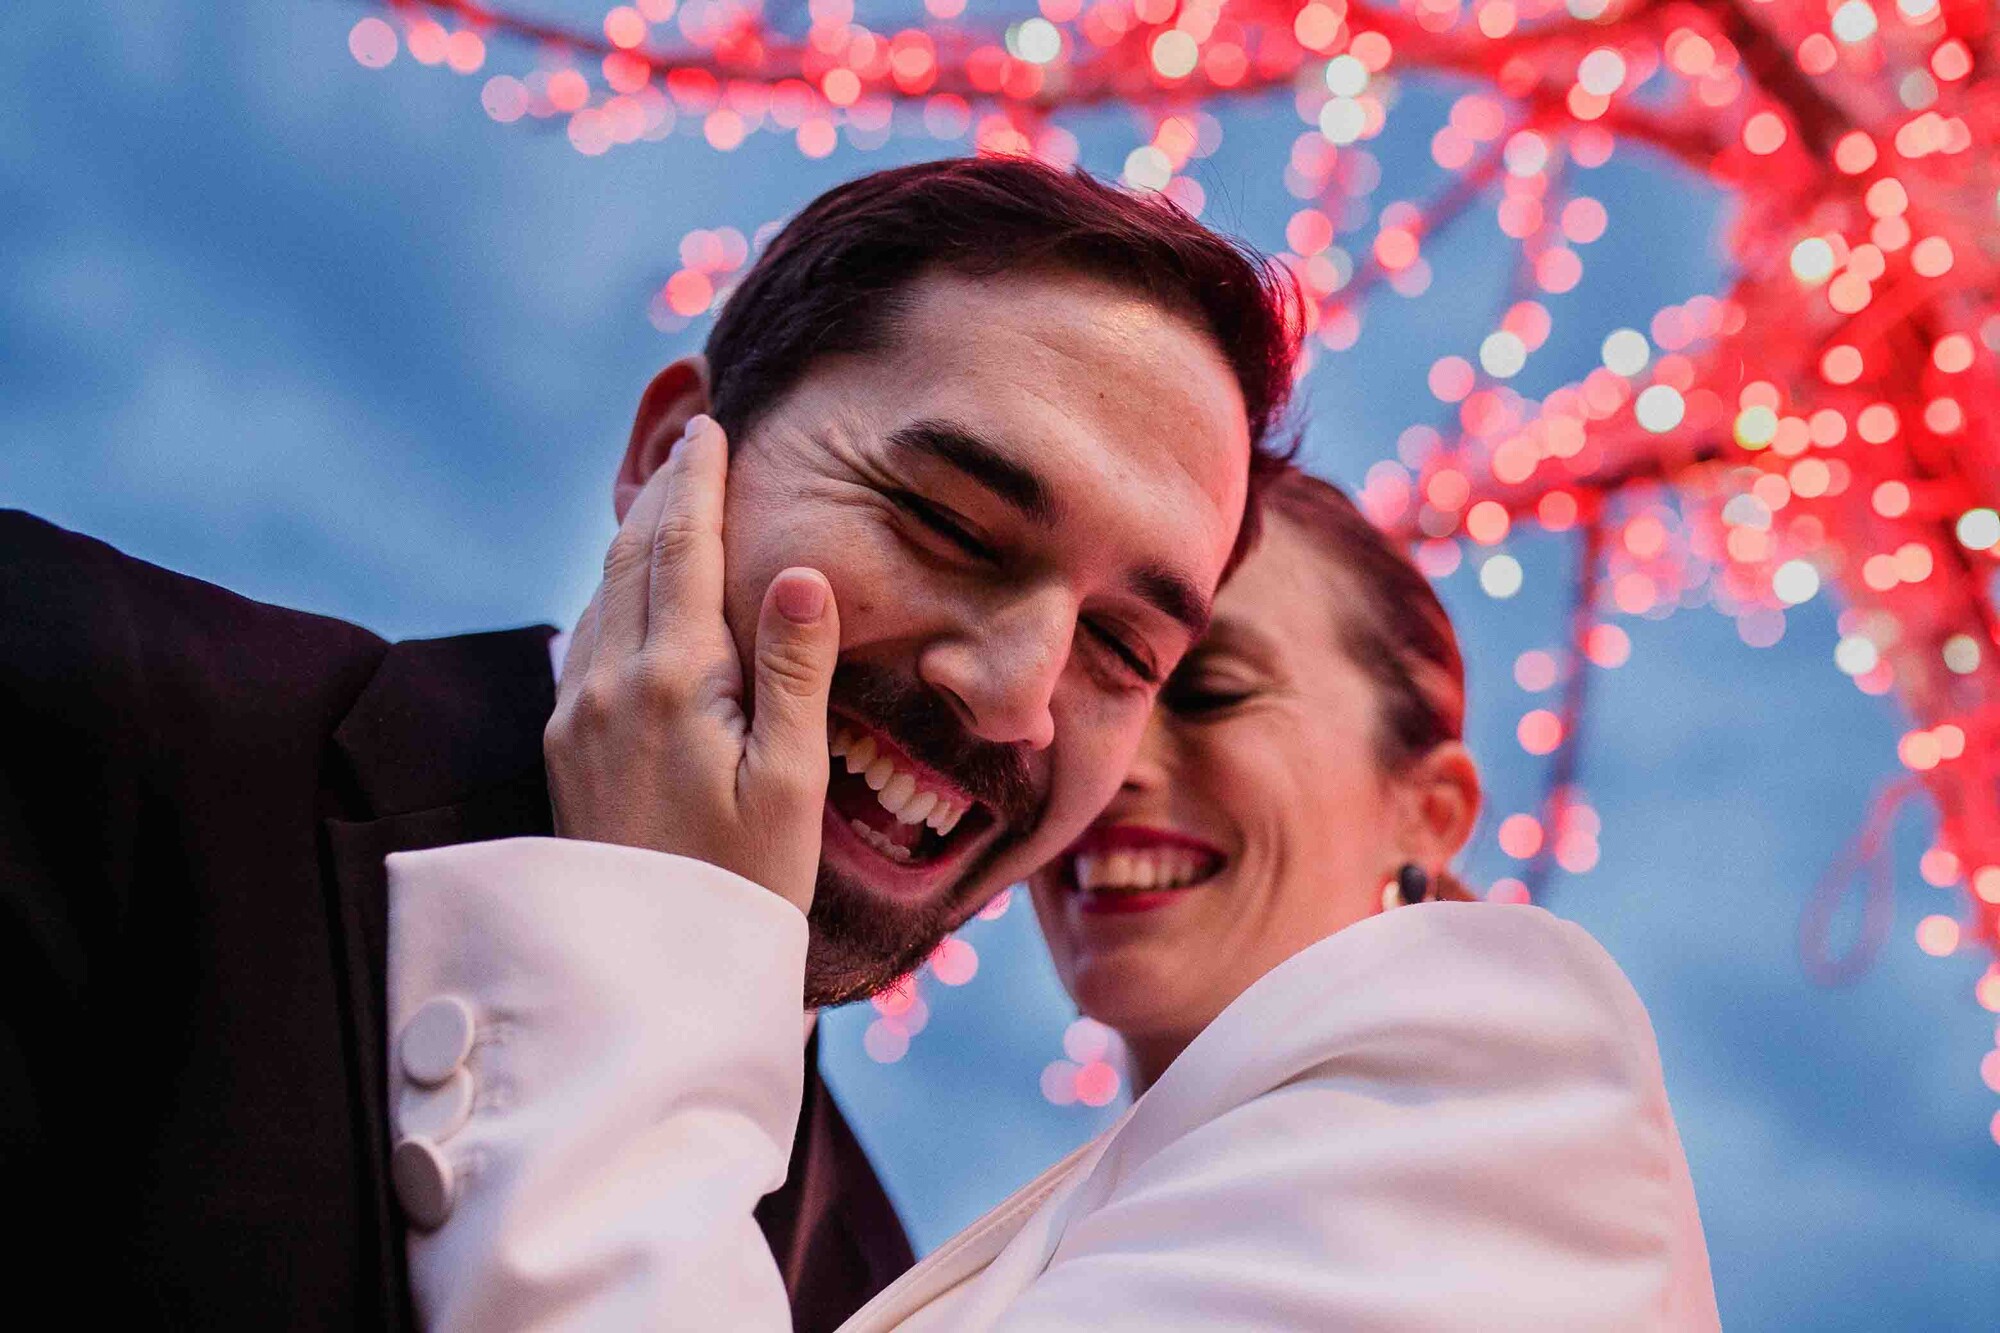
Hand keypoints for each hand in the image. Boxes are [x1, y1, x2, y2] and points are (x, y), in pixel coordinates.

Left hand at [543, 414, 839, 913]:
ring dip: (632, 538)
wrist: (653, 975)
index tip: (709, 426)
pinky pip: (585, 640)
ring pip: (600, 596)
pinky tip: (629, 594)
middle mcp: (607, 684)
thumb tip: (801, 570)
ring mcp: (577, 715)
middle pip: (629, 558)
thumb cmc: (747, 882)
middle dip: (659, 493)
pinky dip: (612, 593)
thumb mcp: (790, 780)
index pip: (681, 550)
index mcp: (670, 681)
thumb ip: (793, 670)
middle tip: (687, 440)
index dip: (695, 483)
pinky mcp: (565, 748)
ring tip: (662, 498)